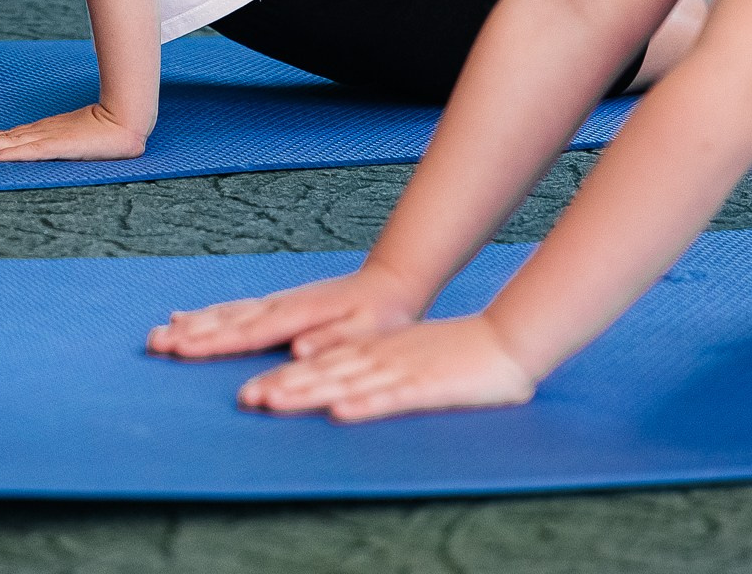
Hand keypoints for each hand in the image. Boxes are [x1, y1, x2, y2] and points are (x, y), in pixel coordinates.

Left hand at [0, 102, 146, 161]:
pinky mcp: (61, 146)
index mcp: (39, 133)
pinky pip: (32, 151)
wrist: (125, 120)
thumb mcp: (69, 141)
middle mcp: (39, 134)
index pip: (3, 138)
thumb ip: (52, 145)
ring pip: (9, 145)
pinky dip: (12, 154)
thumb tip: (35, 150)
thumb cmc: (100, 132)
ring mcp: (49, 138)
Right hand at [148, 262, 420, 360]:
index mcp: (298, 315)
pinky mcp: (274, 305)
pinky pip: (231, 310)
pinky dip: (204, 315)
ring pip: (223, 313)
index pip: (248, 331)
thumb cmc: (380, 315)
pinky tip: (184, 319)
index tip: (181, 348)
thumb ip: (332, 338)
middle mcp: (279, 305)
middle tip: (154, 345)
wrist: (388, 284)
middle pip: (226, 320)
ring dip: (189, 325)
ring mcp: (274, 303)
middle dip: (188, 334)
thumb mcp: (367, 330)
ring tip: (158, 334)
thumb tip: (298, 350)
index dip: (213, 342)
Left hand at [236, 314, 535, 421]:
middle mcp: (380, 359)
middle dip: (282, 387)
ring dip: (309, 393)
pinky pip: (392, 397)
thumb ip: (371, 369)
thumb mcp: (405, 358)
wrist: (506, 340)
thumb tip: (331, 378)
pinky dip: (366, 404)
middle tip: (245, 400)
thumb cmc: (455, 355)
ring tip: (275, 402)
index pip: (318, 367)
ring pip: (347, 382)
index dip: (282, 380)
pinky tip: (341, 412)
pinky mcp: (428, 385)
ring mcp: (402, 370)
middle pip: (322, 374)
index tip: (248, 395)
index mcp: (373, 353)